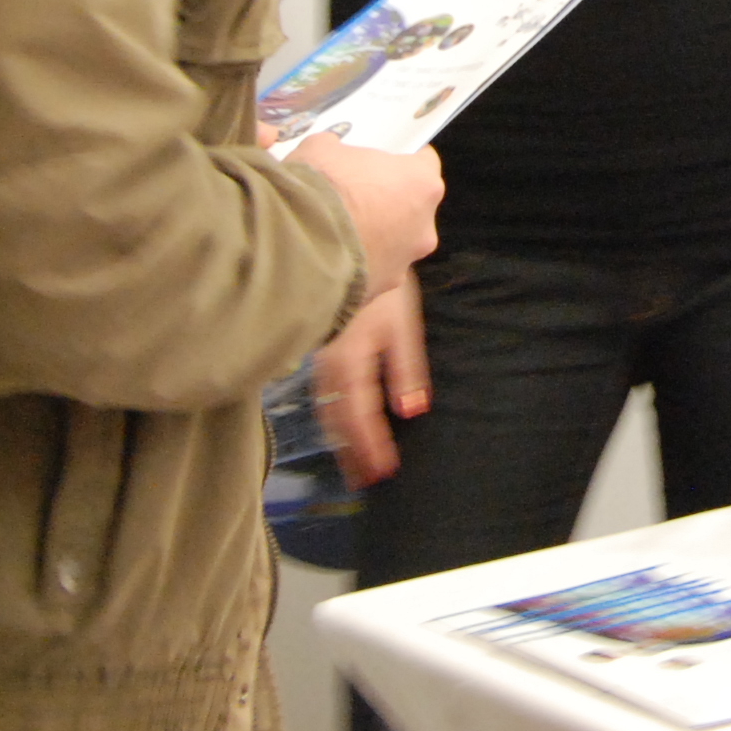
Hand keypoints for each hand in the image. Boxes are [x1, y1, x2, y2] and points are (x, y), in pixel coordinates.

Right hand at [291, 135, 441, 297]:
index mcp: (421, 183)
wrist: (293, 245)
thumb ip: (339, 152)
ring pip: (394, 245)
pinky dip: (355, 266)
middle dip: (387, 204)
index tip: (380, 162)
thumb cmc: (319, 185)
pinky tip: (327, 259)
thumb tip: (333, 154)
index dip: (400, 161)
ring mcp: (404, 263)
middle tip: (353, 199)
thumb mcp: (323, 148)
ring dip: (373, 239)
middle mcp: (424, 227)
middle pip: (412, 209)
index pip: (424, 164)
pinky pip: (371, 271)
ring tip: (336, 234)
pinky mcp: (380, 291)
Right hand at [313, 280, 427, 485]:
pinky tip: (339, 427)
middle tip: (365, 482)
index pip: (360, 417)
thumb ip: (406, 371)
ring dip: (340, 440)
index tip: (384, 472)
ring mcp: (319, 360)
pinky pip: (321, 396)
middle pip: (337, 421)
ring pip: (326, 410)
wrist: (349, 249)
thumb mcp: (402, 327)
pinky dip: (331, 418)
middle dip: (351, 452)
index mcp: (351, 363)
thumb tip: (412, 411)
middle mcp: (328, 367)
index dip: (370, 447)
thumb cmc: (383, 288)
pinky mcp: (318, 353)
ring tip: (353, 466)